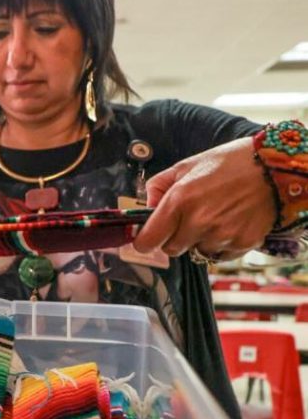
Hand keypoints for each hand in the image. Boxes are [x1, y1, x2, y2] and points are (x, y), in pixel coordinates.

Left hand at [133, 137, 275, 260]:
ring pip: (196, 252)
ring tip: (216, 215)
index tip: (146, 238)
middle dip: (174, 237)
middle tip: (189, 219)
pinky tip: (231, 222)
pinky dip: (221, 244)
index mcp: (179, 200)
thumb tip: (146, 208)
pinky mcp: (242, 243)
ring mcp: (222, 235)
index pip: (148, 240)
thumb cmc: (229, 163)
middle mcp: (198, 221)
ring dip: (200, 240)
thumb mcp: (187, 166)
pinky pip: (219, 255)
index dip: (144, 241)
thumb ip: (159, 186)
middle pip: (171, 249)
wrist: (274, 167)